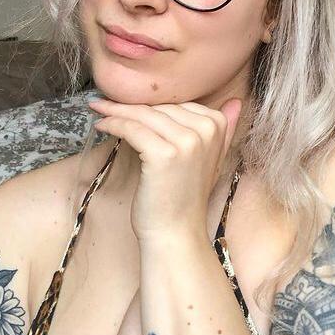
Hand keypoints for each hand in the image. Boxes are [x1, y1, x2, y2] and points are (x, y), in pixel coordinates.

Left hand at [86, 96, 243, 242]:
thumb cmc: (184, 197)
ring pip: (143, 116)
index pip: (177, 104)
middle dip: (129, 106)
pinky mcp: (164, 154)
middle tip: (105, 104)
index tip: (128, 102)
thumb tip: (235, 101)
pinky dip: (113, 124)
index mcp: (217, 126)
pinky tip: (102, 125)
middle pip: (159, 108)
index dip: (150, 103)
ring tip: (99, 110)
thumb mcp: (210, 159)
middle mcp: (206, 130)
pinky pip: (132, 129)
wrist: (176, 232)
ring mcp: (186, 142)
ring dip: (116, 111)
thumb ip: (224, 129)